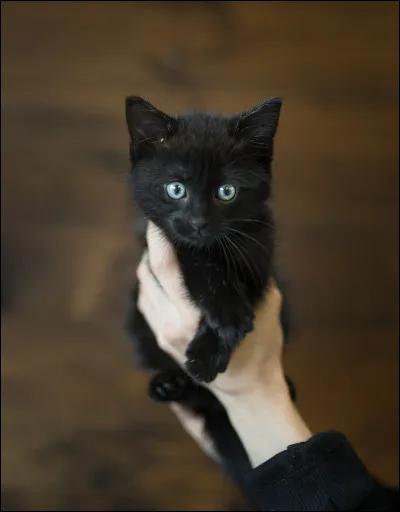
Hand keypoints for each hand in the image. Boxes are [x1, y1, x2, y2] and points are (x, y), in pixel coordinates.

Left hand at [137, 221, 284, 398]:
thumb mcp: (265, 307)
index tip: (159, 219)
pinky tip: (165, 273)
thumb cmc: (260, 348)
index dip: (159, 240)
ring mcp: (162, 333)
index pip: (165, 268)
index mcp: (192, 317)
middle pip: (147, 273)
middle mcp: (170, 324)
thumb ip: (252, 278)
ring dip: (150, 263)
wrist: (246, 387)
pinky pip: (146, 301)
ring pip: (143, 286)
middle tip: (165, 227)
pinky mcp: (160, 338)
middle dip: (152, 246)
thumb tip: (242, 249)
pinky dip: (151, 282)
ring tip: (167, 247)